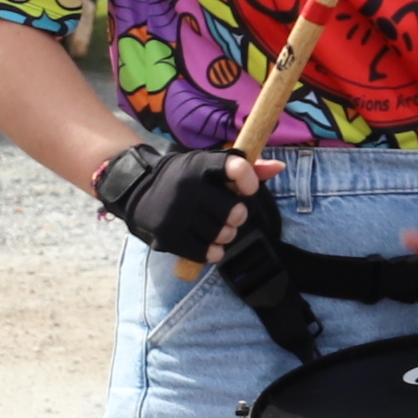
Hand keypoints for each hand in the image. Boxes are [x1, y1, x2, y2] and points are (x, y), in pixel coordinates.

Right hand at [93, 137, 279, 264]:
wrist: (137, 191)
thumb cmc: (184, 178)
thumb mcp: (207, 165)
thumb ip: (244, 167)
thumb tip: (280, 166)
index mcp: (199, 165)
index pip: (234, 166)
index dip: (249, 179)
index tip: (250, 188)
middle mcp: (186, 187)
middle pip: (235, 212)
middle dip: (238, 216)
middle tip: (231, 215)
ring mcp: (175, 214)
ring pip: (222, 235)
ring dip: (226, 235)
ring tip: (218, 228)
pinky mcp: (167, 237)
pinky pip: (206, 253)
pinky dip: (214, 252)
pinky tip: (210, 245)